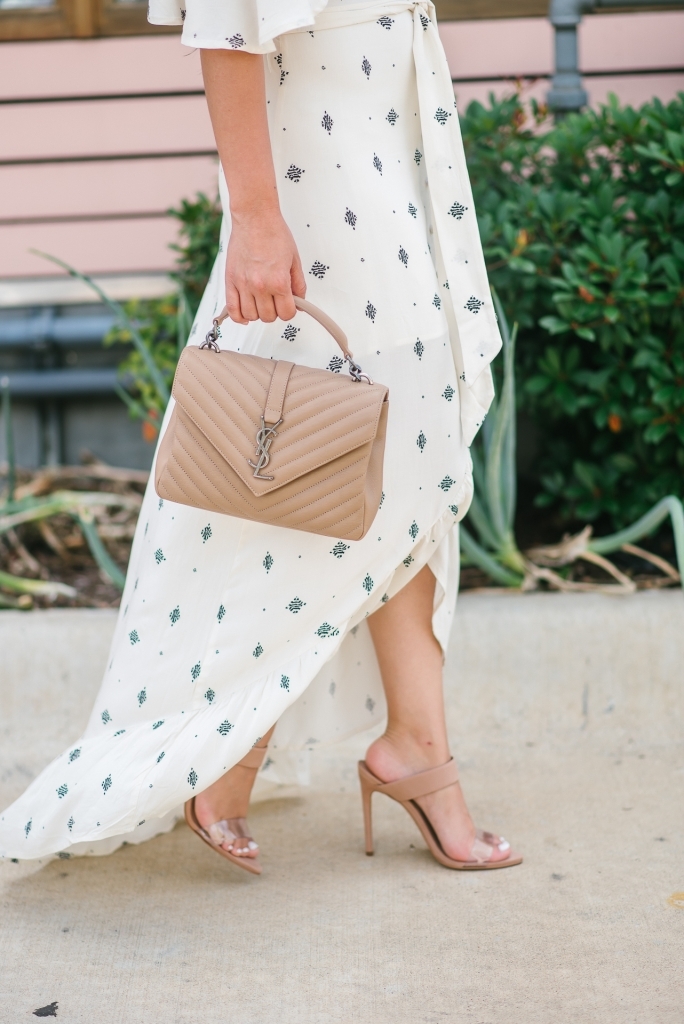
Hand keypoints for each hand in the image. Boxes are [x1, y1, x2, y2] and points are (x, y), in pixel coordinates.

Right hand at [224, 208, 305, 324]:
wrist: (255, 217)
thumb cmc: (274, 234)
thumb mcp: (294, 260)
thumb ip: (298, 285)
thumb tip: (300, 303)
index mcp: (279, 281)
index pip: (287, 314)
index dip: (290, 310)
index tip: (289, 304)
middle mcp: (260, 285)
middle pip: (269, 317)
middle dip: (275, 311)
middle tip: (275, 299)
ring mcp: (243, 284)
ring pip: (251, 316)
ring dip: (258, 313)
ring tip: (261, 301)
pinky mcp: (230, 280)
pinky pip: (233, 310)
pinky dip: (239, 317)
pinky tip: (245, 314)